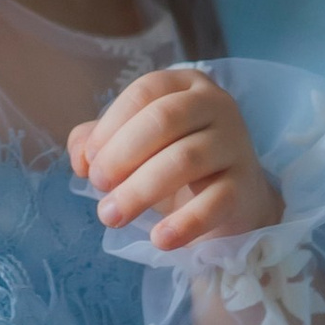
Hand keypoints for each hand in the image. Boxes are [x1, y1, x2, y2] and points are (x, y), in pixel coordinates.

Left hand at [69, 67, 282, 251]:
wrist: (228, 203)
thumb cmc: (173, 164)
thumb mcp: (132, 147)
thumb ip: (97, 142)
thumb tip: (80, 157)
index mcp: (185, 85)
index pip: (145, 92)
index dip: (111, 126)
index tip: (90, 162)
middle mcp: (216, 104)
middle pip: (164, 120)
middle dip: (122, 155)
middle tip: (99, 186)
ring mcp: (235, 143)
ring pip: (185, 159)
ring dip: (140, 190)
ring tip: (111, 216)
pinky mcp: (245, 186)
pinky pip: (215, 202)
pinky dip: (184, 223)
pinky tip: (158, 239)